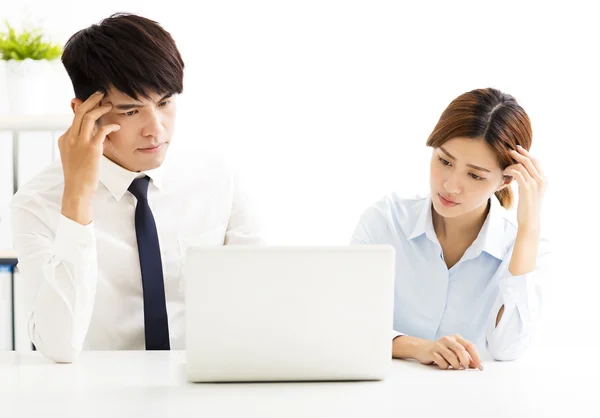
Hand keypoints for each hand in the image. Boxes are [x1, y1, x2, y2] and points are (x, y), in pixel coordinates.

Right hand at [58, 91, 119, 223]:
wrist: (77, 189)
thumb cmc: (78, 175)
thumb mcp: (74, 156)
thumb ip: (80, 143)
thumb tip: (93, 134)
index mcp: (64, 139)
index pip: (75, 118)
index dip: (86, 109)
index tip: (96, 103)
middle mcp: (70, 138)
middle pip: (79, 112)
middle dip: (91, 100)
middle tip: (101, 94)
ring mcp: (80, 143)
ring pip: (88, 117)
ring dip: (100, 109)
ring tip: (109, 106)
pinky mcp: (92, 149)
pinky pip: (101, 131)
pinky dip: (110, 126)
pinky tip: (116, 126)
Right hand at [415, 334, 482, 369]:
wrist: (422, 348)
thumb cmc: (442, 351)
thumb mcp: (455, 351)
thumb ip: (466, 356)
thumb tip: (477, 365)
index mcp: (456, 338)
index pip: (470, 346)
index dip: (476, 357)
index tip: (479, 366)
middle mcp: (448, 339)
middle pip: (461, 350)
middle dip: (465, 361)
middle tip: (465, 367)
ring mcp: (438, 345)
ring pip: (451, 357)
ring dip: (455, 365)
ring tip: (453, 366)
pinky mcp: (431, 352)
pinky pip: (441, 362)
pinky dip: (445, 366)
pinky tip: (443, 364)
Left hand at [503, 145, 546, 232]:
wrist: (530, 221)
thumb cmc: (528, 208)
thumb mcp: (532, 192)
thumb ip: (530, 181)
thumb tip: (520, 172)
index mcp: (545, 180)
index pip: (537, 161)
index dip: (527, 154)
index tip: (518, 149)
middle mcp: (542, 180)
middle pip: (530, 160)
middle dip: (519, 154)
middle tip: (509, 150)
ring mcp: (535, 184)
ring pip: (522, 165)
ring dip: (511, 163)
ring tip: (504, 167)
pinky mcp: (526, 188)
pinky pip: (517, 173)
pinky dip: (509, 170)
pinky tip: (504, 173)